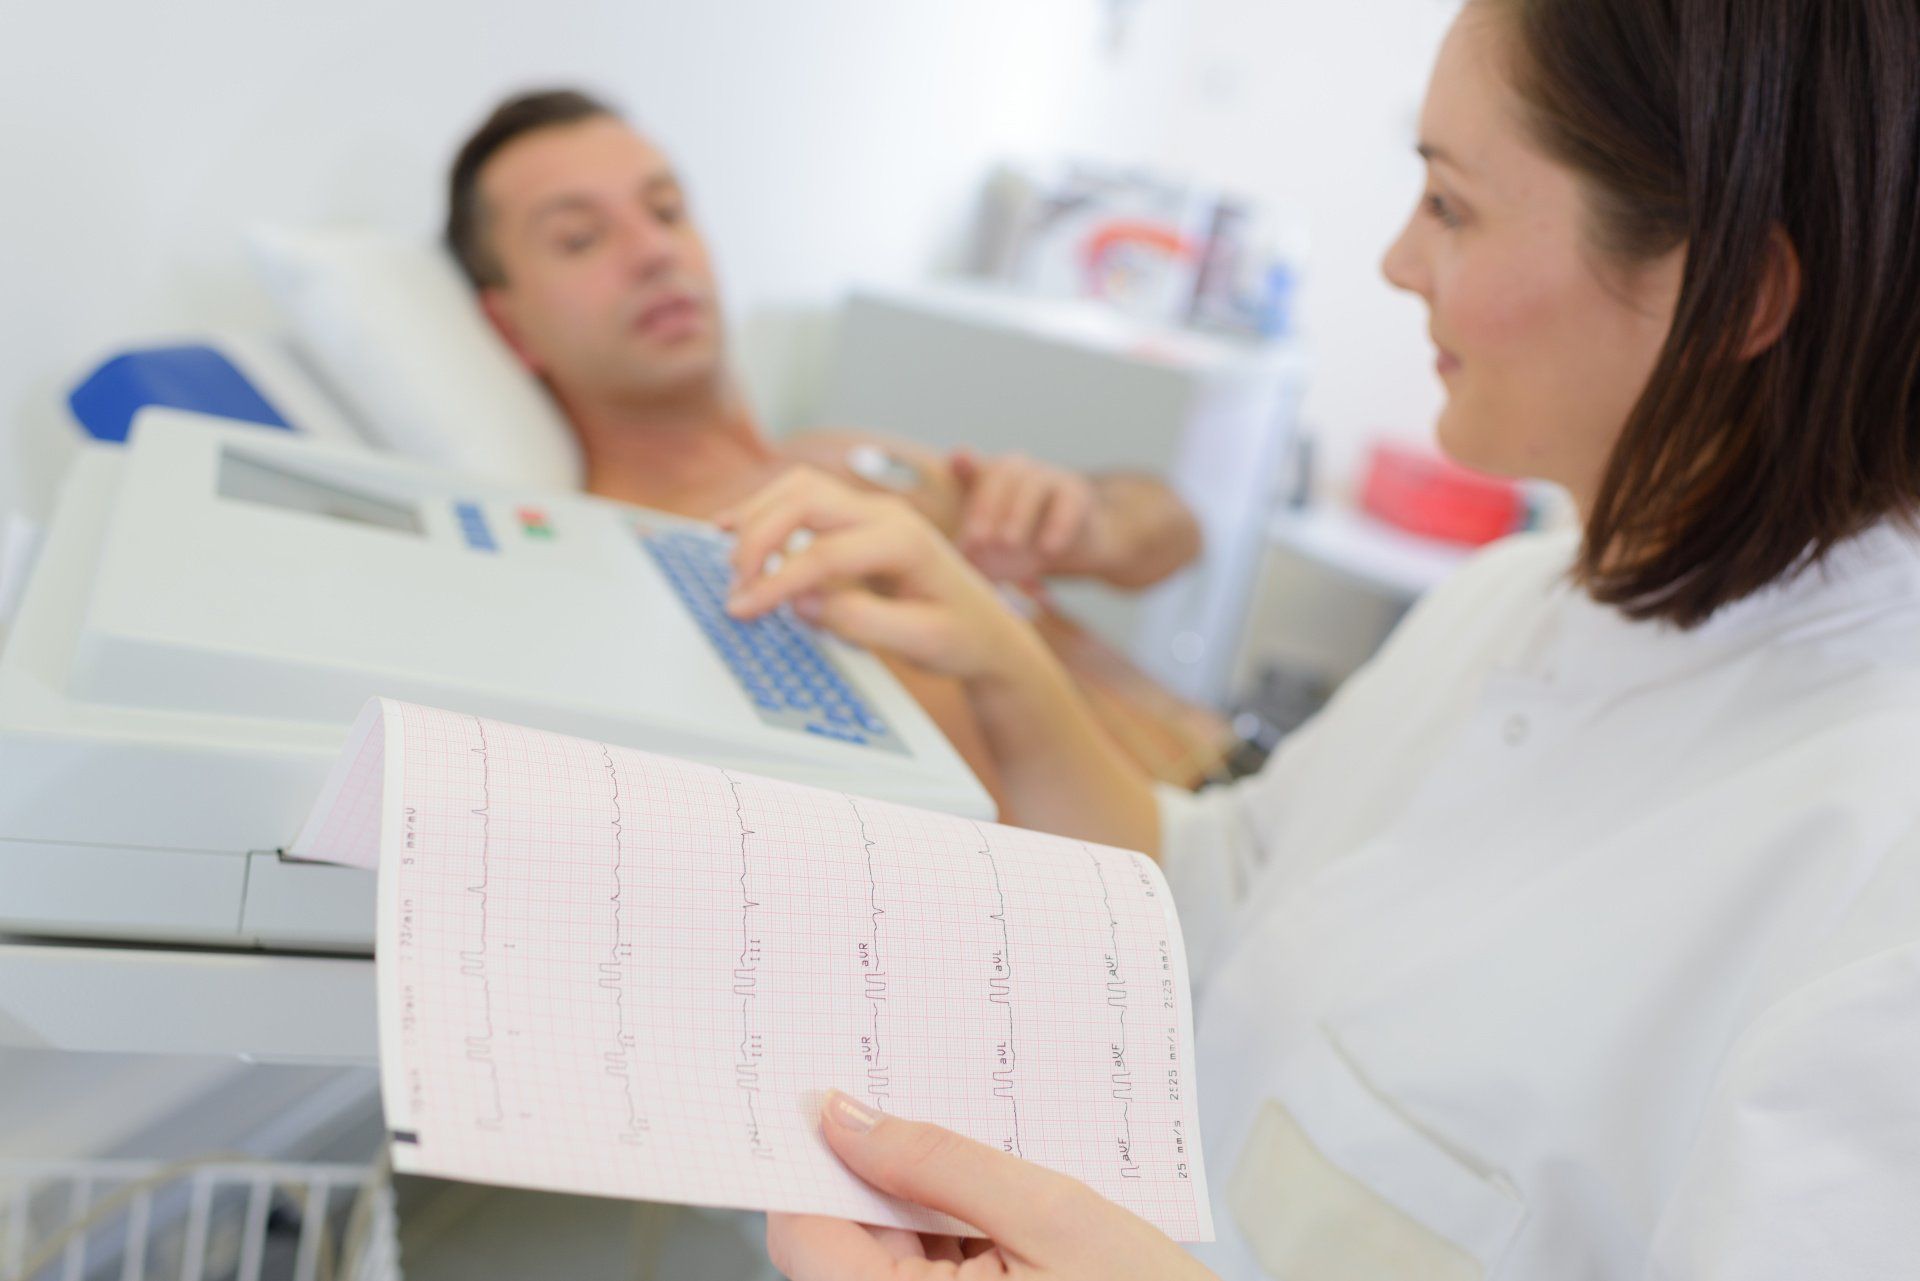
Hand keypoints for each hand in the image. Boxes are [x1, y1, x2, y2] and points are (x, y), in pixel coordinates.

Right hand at [717, 468, 1036, 681]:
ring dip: (758, 515)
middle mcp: (887, 515)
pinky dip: (766, 510)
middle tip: (735, 584)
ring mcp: (872, 513)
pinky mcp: (858, 522)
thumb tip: (805, 603)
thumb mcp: (921, 642)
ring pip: (800, 489)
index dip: (777, 581)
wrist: (988, 630)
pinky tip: (734, 526)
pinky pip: (804, 500)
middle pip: (806, 498)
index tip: (744, 608)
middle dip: (759, 536)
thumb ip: (863, 623)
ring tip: (727, 555)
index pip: (824, 552)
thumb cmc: (960, 636)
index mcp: (906, 541)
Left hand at [766, 1090, 1214, 1280]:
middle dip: (872, 1171)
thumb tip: (845, 1117)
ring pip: (878, 1259)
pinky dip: (943, 1240)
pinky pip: (920, 1278)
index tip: (832, 1091)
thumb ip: (942, 1163)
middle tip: (917, 1097)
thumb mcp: (1055, 1215)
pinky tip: (992, 1208)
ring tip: (979, 1159)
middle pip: (837, 1244)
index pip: (804, 1234)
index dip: (810, 1159)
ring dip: (914, 1204)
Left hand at [951, 449, 1112, 583]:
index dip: (965, 466)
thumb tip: (959, 564)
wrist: (1072, 547)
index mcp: (992, 478)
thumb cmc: (1020, 546)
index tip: (956, 462)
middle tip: (977, 540)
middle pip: (1002, 473)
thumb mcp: (990, 550)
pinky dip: (1058, 525)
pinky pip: (1069, 503)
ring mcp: (1050, 478)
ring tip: (1007, 543)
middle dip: (986, 505)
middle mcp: (1020, 470)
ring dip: (1018, 513)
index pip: (974, 468)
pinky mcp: (1078, 494)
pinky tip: (1048, 549)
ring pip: (1034, 484)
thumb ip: (972, 551)